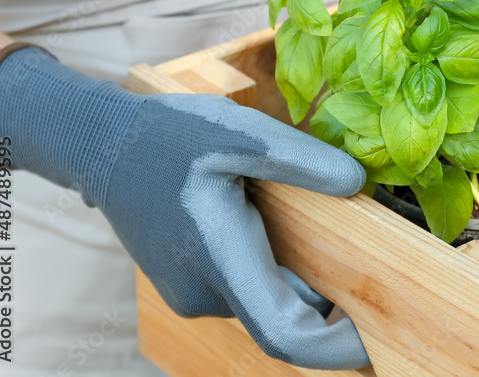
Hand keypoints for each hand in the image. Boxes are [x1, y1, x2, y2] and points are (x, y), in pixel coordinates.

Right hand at [0, 46, 369, 369]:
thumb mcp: (240, 132)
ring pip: (266, 301)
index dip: (336, 347)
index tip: (376, 335)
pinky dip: (276, 269)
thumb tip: (356, 183)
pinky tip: (277, 225)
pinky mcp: (189, 285)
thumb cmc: (170, 136)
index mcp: (221, 260)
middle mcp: (204, 293)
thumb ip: (300, 159)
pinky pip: (247, 289)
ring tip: (313, 225)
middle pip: (285, 316)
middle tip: (367, 260)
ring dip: (300, 277)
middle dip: (329, 301)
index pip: (286, 335)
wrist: (102, 145)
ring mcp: (192, 294)